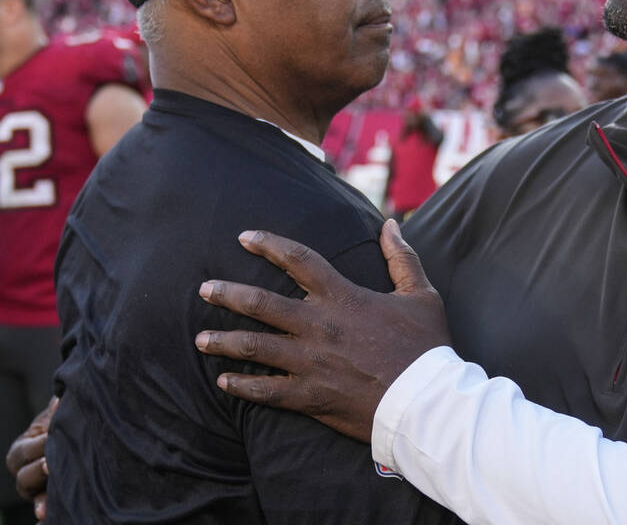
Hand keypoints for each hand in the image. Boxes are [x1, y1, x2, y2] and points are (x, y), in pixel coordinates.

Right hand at [5, 396, 57, 520]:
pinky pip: (45, 509)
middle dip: (38, 470)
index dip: (37, 446)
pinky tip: (45, 516)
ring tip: (48, 499)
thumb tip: (59, 400)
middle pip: (23, 477)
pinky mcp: (50, 499)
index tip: (52, 437)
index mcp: (22, 450)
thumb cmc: (64, 421)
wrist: (79, 436)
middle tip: (51, 464)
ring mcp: (36, 489)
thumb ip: (57, 405)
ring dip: (40, 498)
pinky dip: (45, 512)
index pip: (23, 452)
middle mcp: (24, 472)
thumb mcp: (57, 412)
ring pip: (32, 496)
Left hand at [194, 219, 450, 441]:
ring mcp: (311, 362)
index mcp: (344, 297)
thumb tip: (391, 224)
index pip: (299, 260)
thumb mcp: (421, 294)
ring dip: (224, 341)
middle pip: (261, 303)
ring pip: (255, 347)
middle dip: (228, 294)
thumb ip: (402, 257)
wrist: (425, 401)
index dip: (269, 245)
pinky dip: (243, 386)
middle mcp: (319, 326)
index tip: (245, 238)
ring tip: (200, 339)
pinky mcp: (310, 396)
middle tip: (205, 290)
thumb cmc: (426, 346)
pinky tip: (224, 382)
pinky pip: (266, 391)